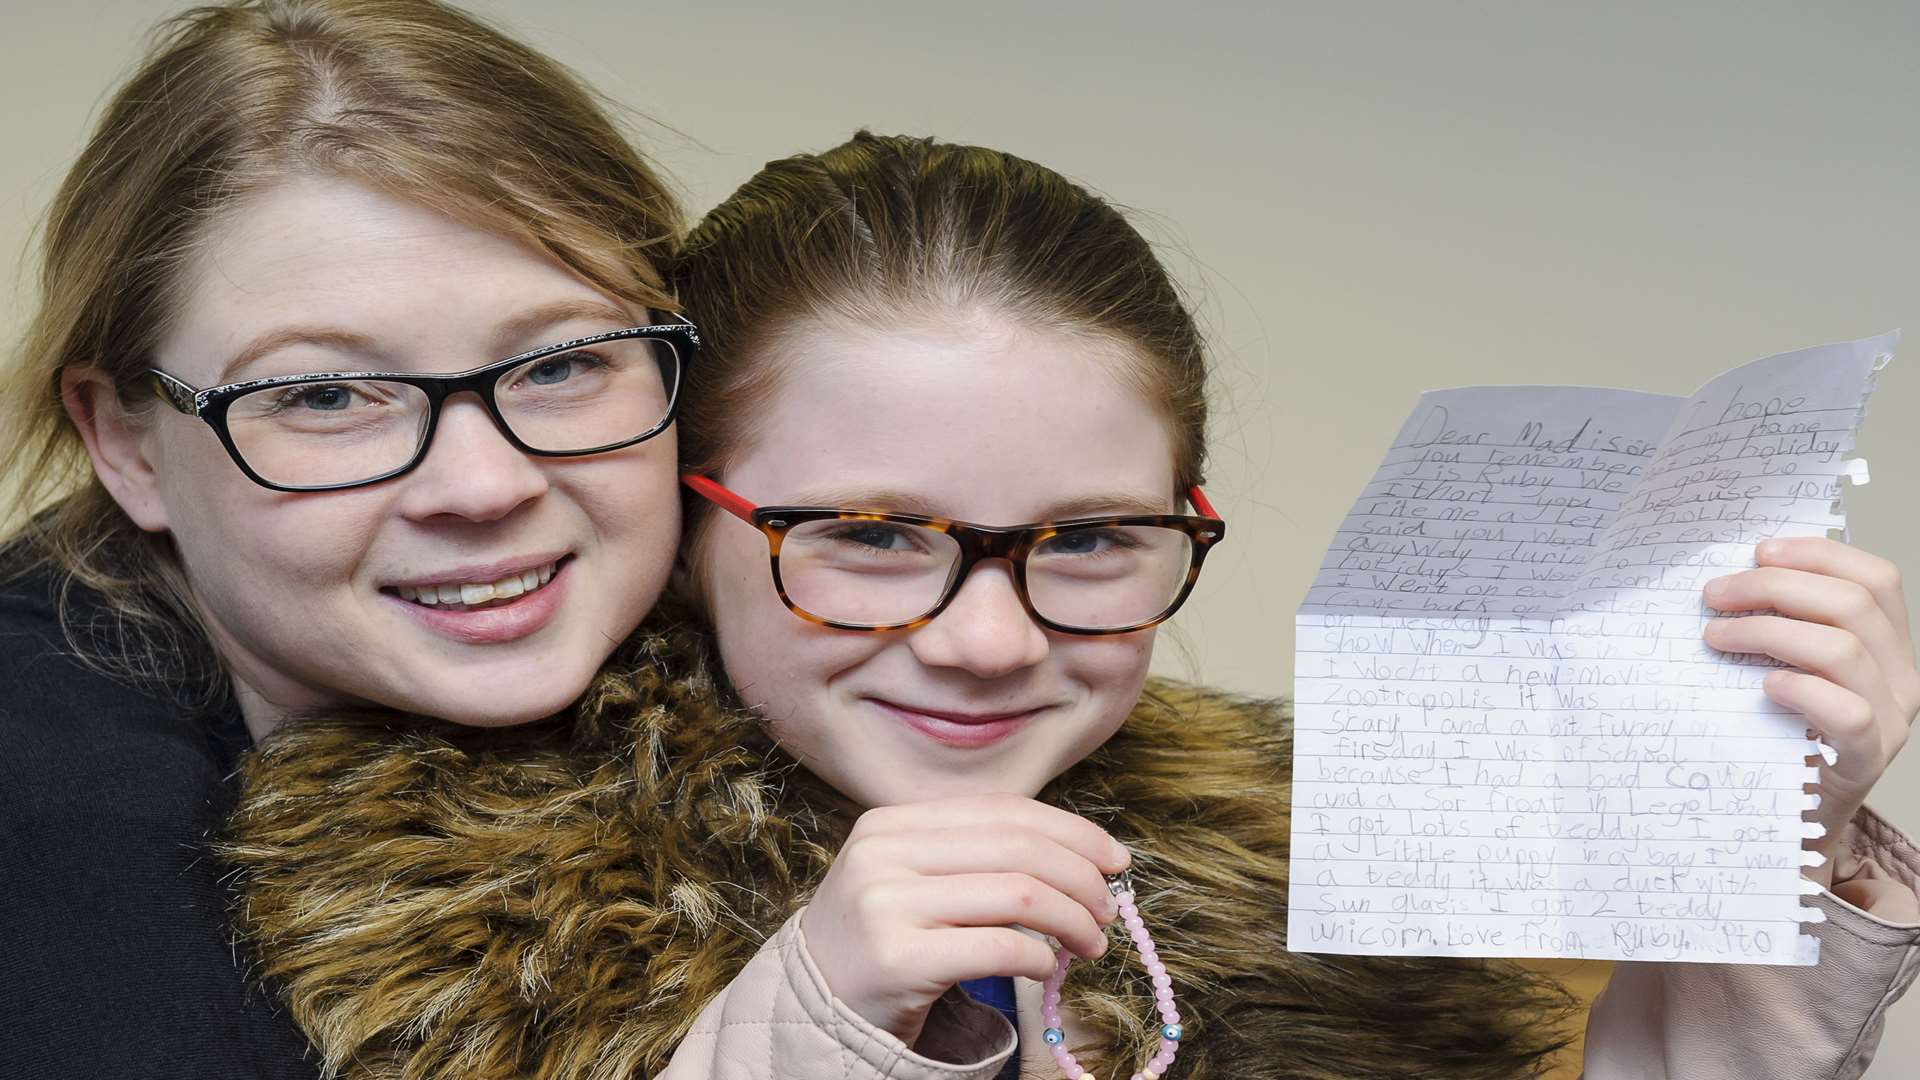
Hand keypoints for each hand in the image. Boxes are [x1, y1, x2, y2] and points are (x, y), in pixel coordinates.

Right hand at [800, 793, 1128, 1048]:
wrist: (811, 1007)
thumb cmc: (882, 940)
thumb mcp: (912, 877)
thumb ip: (975, 854)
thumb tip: (1083, 852)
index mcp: (891, 821)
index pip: (1003, 810)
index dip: (1072, 830)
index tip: (1115, 859)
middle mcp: (884, 853)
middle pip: (1019, 848)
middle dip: (1082, 878)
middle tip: (1108, 910)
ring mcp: (886, 905)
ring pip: (1020, 894)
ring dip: (1074, 920)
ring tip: (1091, 943)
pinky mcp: (900, 961)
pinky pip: (1001, 948)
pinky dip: (1040, 958)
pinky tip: (1046, 968)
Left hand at [1703, 538, 1919, 902]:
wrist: (1794, 810)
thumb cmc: (1782, 729)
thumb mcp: (1791, 664)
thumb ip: (1784, 622)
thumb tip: (1734, 573)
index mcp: (1889, 644)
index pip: (1876, 578)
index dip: (1817, 554)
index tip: (1758, 551)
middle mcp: (1903, 677)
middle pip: (1852, 604)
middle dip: (1773, 588)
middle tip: (1714, 595)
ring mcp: (1892, 719)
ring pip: (1844, 649)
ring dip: (1768, 631)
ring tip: (1715, 637)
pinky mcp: (1867, 760)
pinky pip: (1847, 713)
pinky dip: (1800, 688)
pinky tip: (1762, 686)